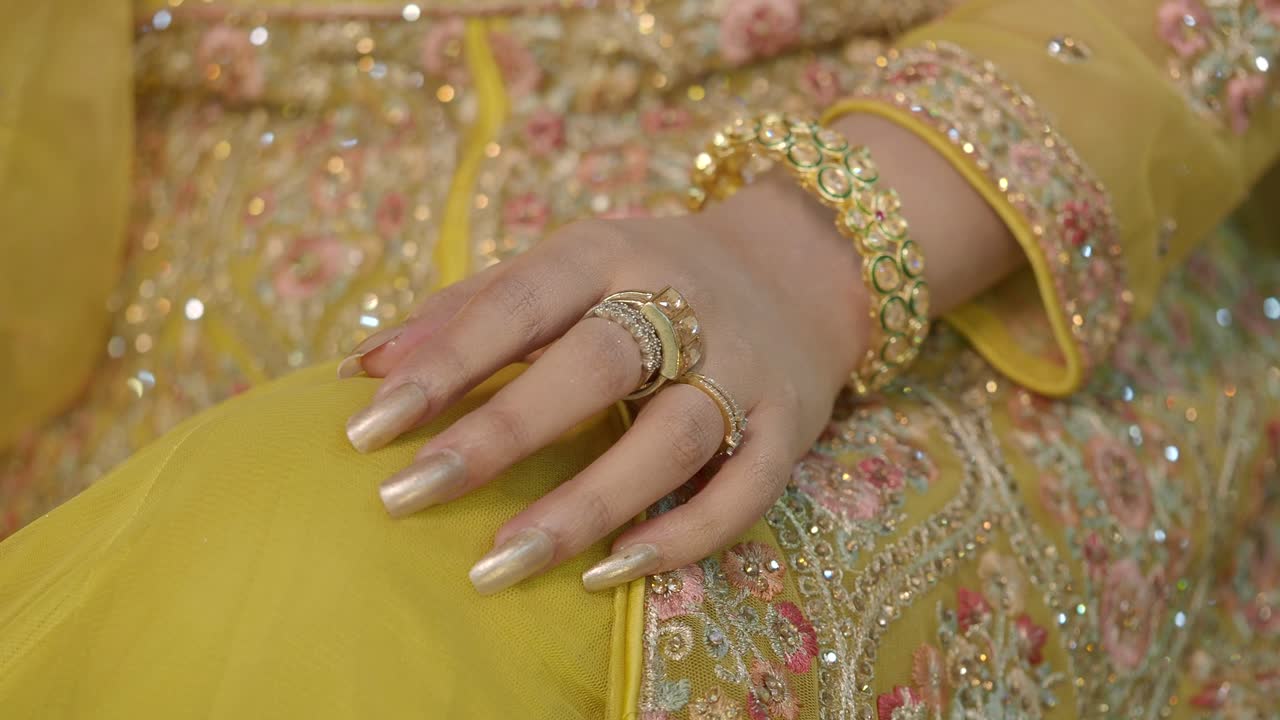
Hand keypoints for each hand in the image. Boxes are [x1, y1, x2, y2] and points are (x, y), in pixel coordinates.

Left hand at [341, 171, 867, 594]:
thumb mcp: (568, 265)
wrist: (803, 268)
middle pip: (592, 367)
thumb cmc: (652, 276)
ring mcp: (744, 367)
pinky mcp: (788, 425)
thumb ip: (471, 308)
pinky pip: (744, 493)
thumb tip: (364, 365)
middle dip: (499, 434)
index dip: (444, 362)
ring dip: (583, 505)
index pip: (519, 302)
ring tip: (495, 565)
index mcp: (611, 252)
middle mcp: (683, 302)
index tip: (366, 427)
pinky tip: (607, 573)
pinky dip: (682, 539)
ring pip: (669, 441)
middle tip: (406, 495)